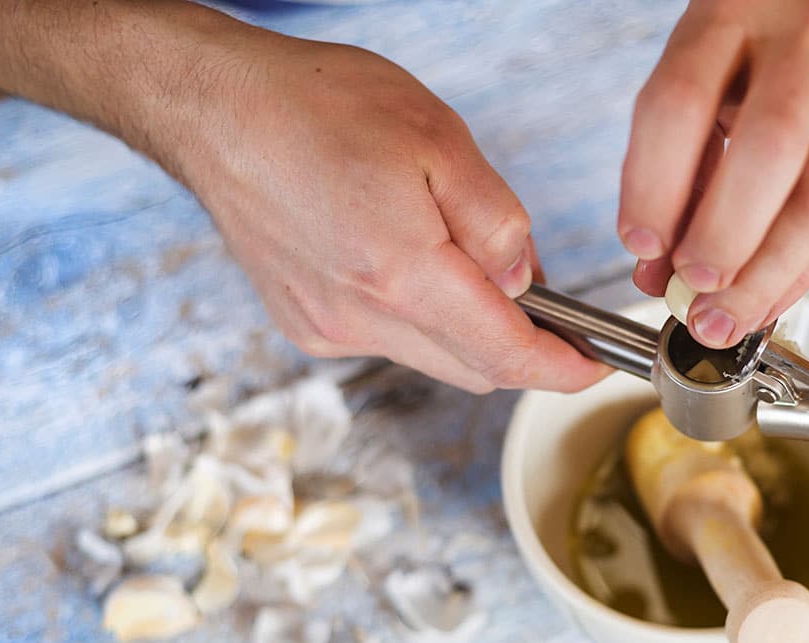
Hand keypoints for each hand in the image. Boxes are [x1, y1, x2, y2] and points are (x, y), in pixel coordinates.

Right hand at [163, 34, 607, 393]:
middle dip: (519, 348)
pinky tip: (403, 263)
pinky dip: (417, 319)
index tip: (592, 369)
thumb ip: (494, 219)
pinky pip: (385, 341)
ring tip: (461, 259)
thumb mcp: (437, 138)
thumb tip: (524, 279)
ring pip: (429, 356)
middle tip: (544, 304)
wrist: (216, 111)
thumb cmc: (318, 106)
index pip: (504, 352)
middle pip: (471, 368)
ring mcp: (327, 327)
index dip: (559, 369)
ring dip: (466, 330)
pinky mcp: (304, 324)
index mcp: (402, 273)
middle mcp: (360, 317)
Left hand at [619, 0, 808, 347]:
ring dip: (766, 276)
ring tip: (727, 320)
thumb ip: (687, 145)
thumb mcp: (720, 51)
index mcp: (737, 5)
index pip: (678, 106)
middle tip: (690, 299)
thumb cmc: (786, 17)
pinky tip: (775, 295)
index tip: (641, 247)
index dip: (651, 189)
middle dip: (720, 245)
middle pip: (762, 157)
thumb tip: (656, 260)